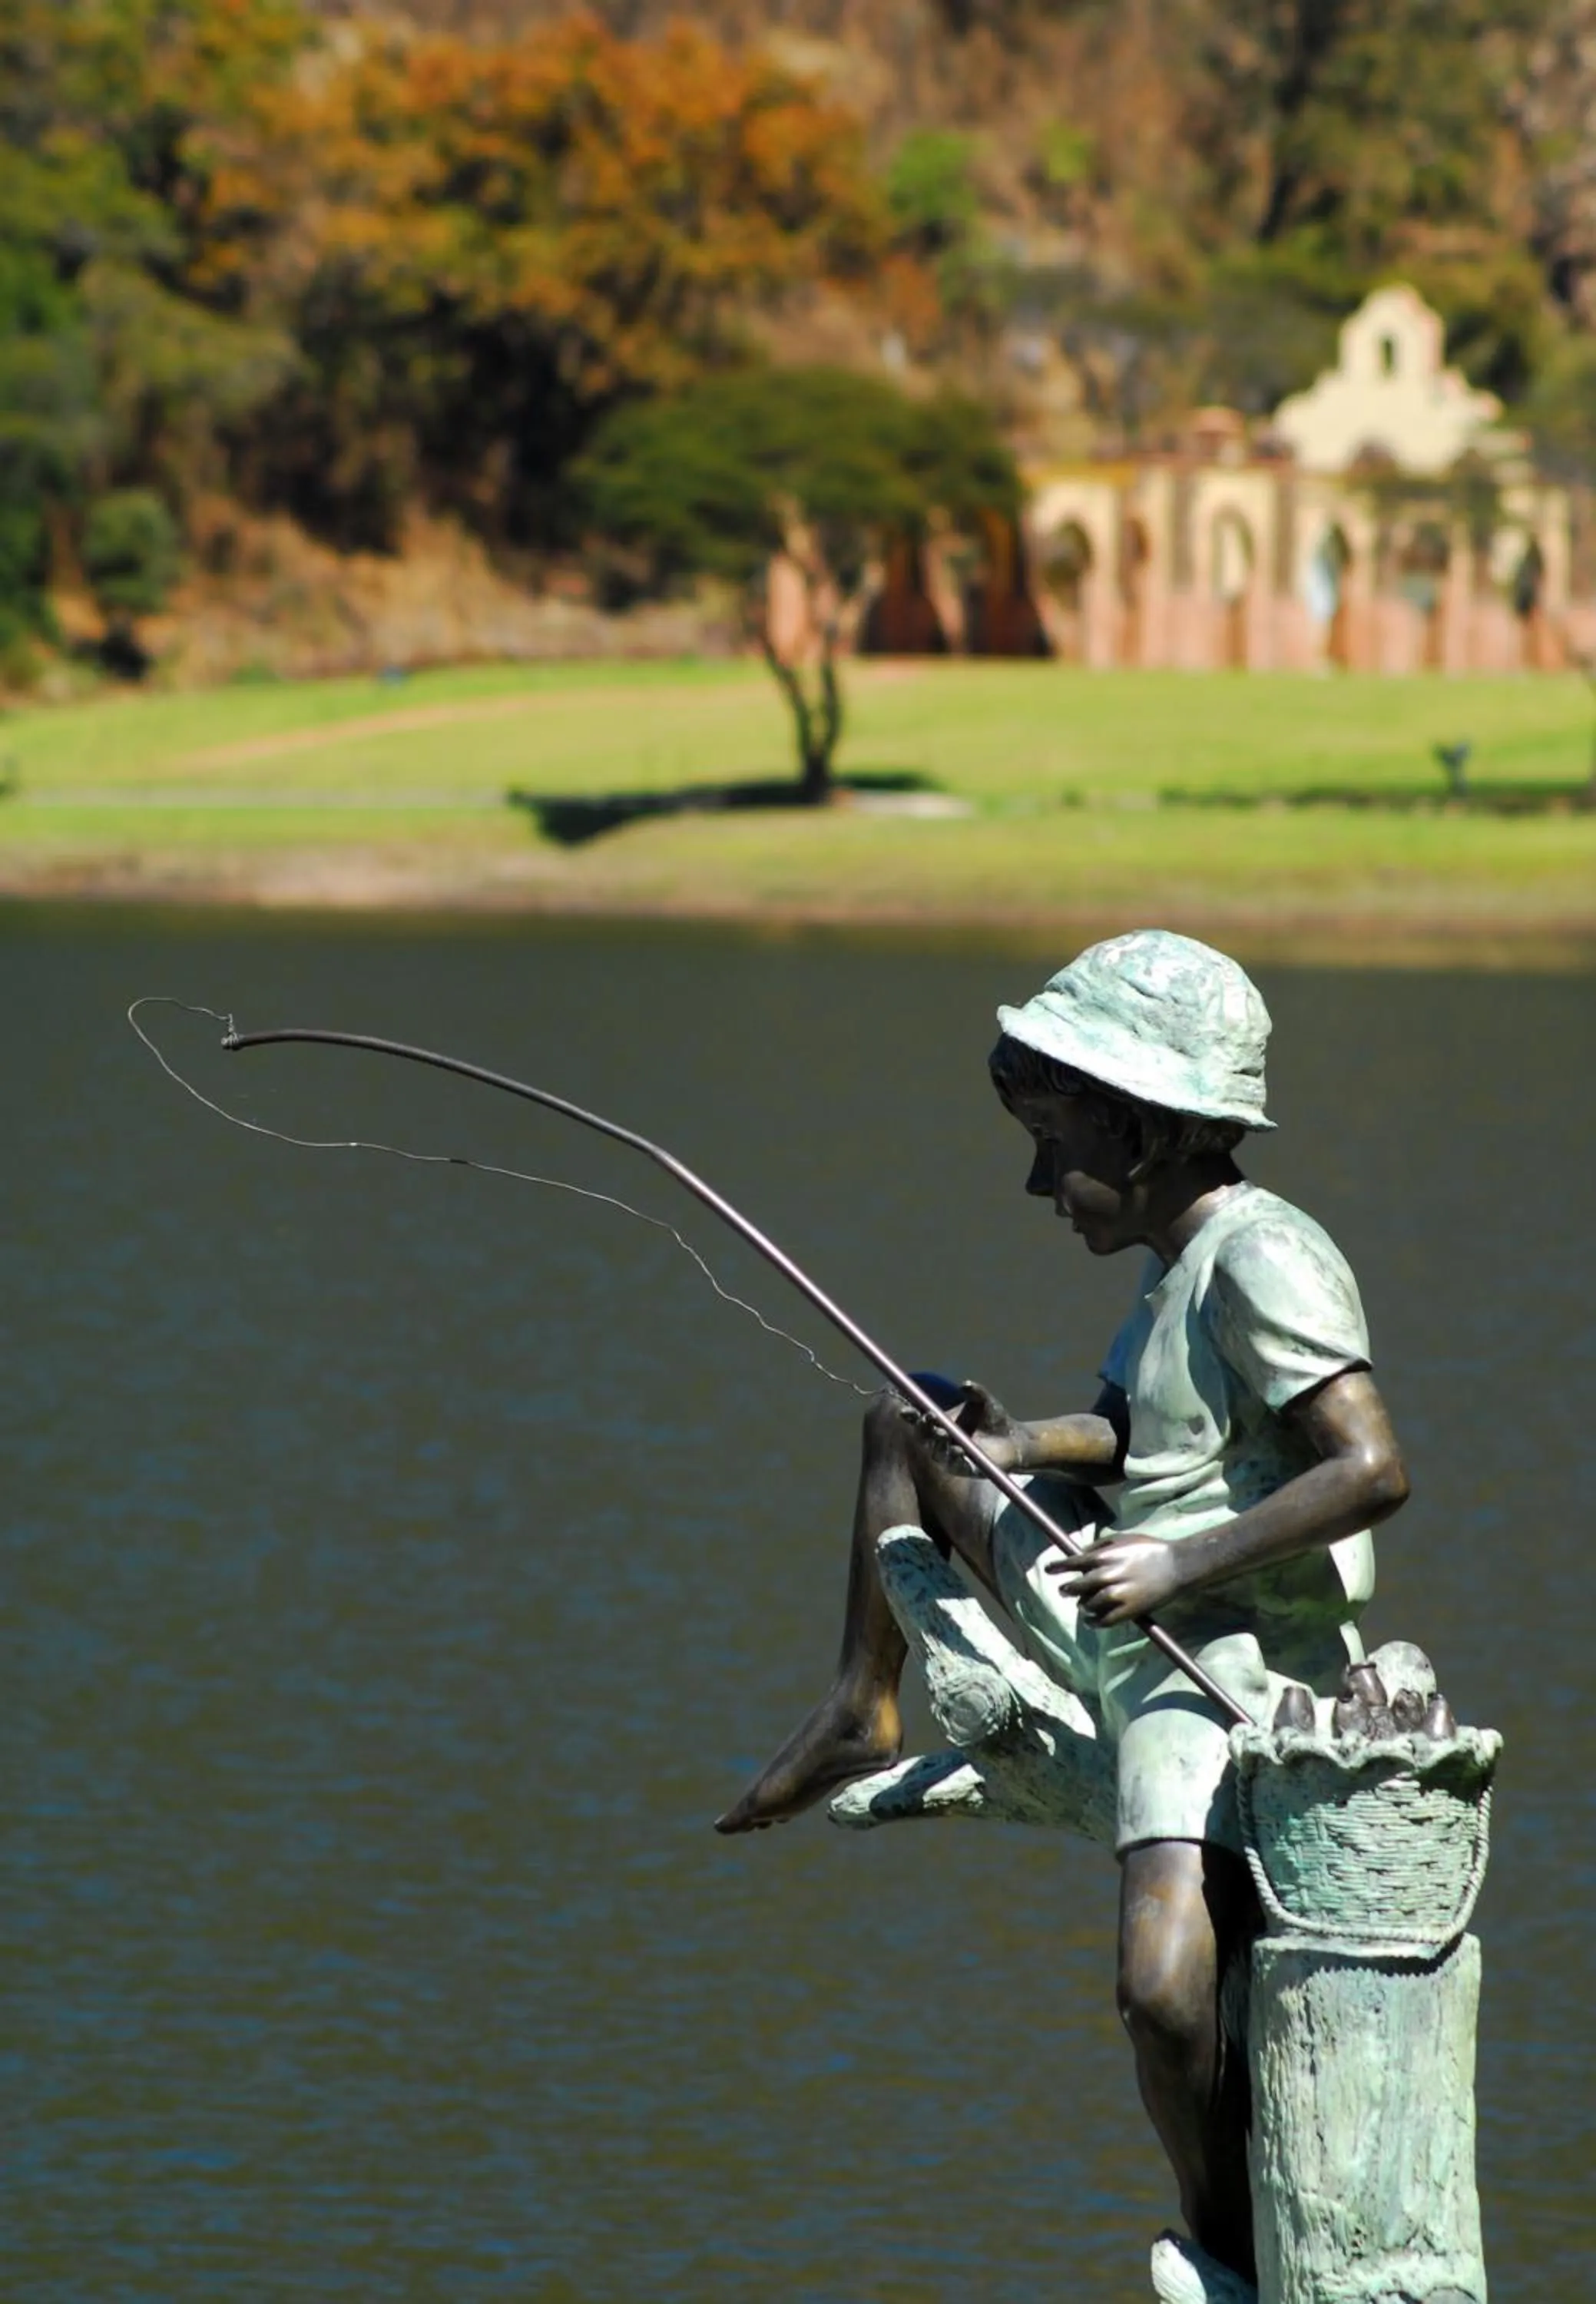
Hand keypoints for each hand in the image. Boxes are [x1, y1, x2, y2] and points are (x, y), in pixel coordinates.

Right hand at [899, 1378, 1028, 1477]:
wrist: (1015, 1440)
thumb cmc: (996, 1419)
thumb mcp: (986, 1401)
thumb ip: (976, 1392)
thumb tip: (965, 1384)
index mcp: (943, 1423)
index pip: (921, 1420)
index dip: (911, 1416)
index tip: (905, 1411)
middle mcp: (942, 1440)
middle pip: (924, 1437)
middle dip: (923, 1428)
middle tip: (928, 1418)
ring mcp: (951, 1456)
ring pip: (937, 1451)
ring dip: (938, 1443)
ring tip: (944, 1434)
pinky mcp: (963, 1468)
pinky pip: (954, 1464)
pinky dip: (954, 1457)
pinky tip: (958, 1449)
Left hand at [1049, 1533, 1188, 1625]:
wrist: (1177, 1565)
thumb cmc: (1149, 1548)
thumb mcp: (1122, 1538)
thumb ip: (1099, 1546)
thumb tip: (1080, 1554)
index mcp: (1105, 1556)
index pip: (1073, 1563)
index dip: (1058, 1567)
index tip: (1049, 1570)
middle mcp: (1108, 1575)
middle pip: (1078, 1586)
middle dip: (1067, 1589)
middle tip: (1064, 1590)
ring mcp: (1118, 1595)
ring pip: (1089, 1605)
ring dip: (1082, 1606)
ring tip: (1081, 1606)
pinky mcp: (1130, 1611)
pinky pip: (1105, 1621)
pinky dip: (1095, 1622)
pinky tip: (1091, 1621)